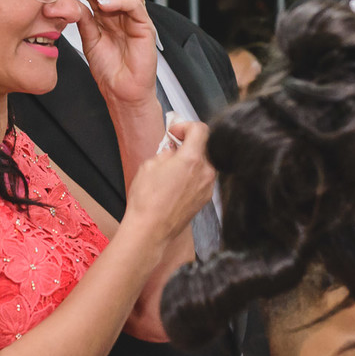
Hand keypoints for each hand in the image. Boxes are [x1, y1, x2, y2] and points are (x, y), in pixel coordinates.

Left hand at [75, 0, 157, 106]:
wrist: (121, 92)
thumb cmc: (109, 71)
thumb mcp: (90, 40)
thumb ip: (85, 20)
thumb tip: (73, 1)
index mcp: (111, 16)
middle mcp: (125, 15)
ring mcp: (137, 20)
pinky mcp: (145, 28)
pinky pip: (136, 6)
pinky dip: (120, 1)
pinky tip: (104, 5)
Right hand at [124, 121, 215, 242]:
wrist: (150, 229)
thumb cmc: (147, 200)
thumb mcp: (149, 165)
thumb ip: (166, 152)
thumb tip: (172, 149)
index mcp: (192, 159)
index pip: (201, 130)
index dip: (186, 126)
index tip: (175, 131)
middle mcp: (205, 172)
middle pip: (206, 146)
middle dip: (190, 142)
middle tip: (174, 144)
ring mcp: (207, 187)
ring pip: (206, 163)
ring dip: (192, 159)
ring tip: (174, 165)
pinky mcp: (205, 199)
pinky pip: (203, 178)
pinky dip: (194, 174)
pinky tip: (177, 180)